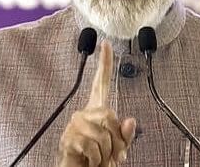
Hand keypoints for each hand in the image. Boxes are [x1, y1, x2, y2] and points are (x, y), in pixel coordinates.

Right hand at [58, 41, 136, 166]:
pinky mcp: (68, 139)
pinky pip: (93, 147)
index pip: (101, 83)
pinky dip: (96, 160)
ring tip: (98, 159)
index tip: (106, 44)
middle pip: (110, 115)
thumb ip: (125, 134)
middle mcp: (83, 114)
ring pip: (103, 134)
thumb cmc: (97, 160)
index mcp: (96, 111)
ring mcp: (74, 125)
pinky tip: (89, 161)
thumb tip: (130, 120)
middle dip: (116, 139)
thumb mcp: (117, 147)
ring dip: (106, 153)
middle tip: (111, 154)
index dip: (104, 64)